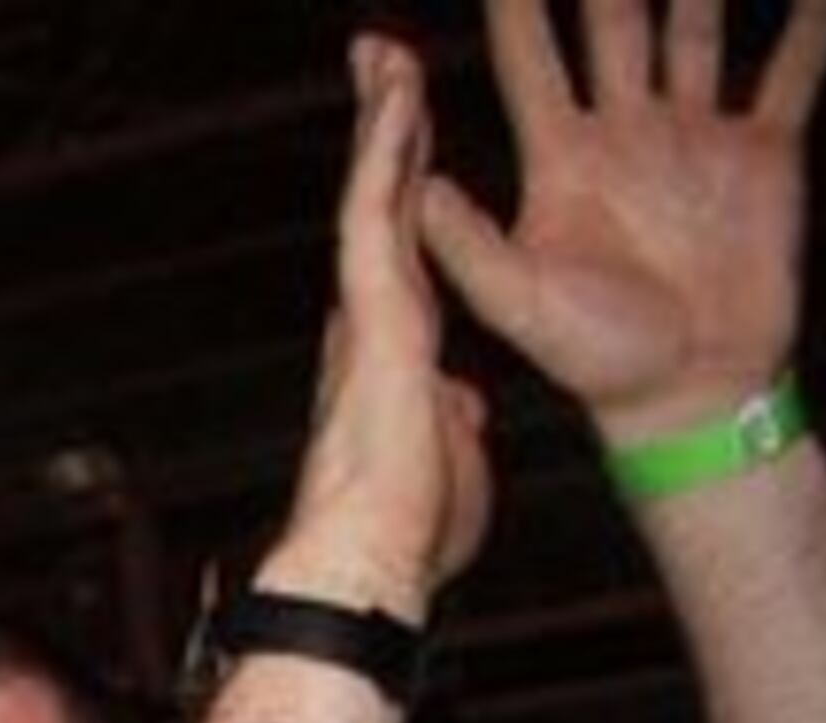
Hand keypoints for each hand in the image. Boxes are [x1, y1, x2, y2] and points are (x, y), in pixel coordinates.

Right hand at [266, 36, 493, 617]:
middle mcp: (372, 320)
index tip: (406, 144)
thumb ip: (448, 421)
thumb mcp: (448, 460)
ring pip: (376, 194)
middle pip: (383, 205)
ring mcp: (369, 312)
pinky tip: (396, 97)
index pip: (404, 250)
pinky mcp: (374, 312)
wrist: (369, 563)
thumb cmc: (408, 534)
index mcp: (392, 351)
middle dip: (384, 136)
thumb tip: (456, 409)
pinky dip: (388, 152)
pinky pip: (382, 213)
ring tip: (385, 56)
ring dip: (382, 120)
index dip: (406, 194)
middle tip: (382, 68)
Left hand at [418, 0, 825, 442]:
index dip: (515, 4)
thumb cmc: (596, 360)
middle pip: (614, 24)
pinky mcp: (763, 154)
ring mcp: (695, 136)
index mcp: (561, 159)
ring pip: (698, 28)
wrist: (687, 395)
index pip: (529, 57)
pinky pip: (791, 71)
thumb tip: (417, 181)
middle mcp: (626, 132)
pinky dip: (811, 24)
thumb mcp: (518, 302)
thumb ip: (468, 242)